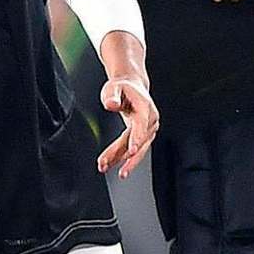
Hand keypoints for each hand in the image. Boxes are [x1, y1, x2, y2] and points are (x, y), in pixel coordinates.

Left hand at [96, 31, 158, 178]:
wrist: (131, 87)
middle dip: (124, 156)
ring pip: (135, 149)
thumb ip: (111, 96)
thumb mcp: (113, 88)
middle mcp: (150, 120)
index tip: (131, 151)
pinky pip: (132, 149)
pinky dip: (120, 157)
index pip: (142, 125)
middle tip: (110, 165)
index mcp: (145, 108)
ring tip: (104, 166)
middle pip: (138, 141)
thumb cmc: (122, 87)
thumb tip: (111, 104)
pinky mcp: (141, 136)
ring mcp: (147, 130)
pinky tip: (108, 164)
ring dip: (120, 160)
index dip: (137, 139)